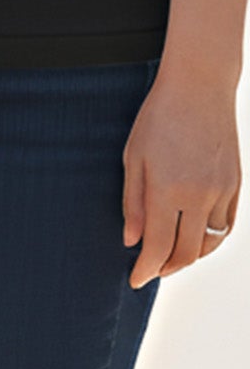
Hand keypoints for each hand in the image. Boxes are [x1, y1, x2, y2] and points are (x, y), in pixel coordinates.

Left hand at [123, 64, 241, 285]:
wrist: (199, 88)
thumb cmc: (157, 118)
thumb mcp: (133, 156)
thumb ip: (132, 202)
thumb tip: (131, 241)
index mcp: (167, 188)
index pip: (157, 244)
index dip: (146, 268)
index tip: (134, 279)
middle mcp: (199, 195)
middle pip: (186, 251)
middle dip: (167, 267)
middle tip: (150, 271)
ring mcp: (222, 192)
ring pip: (210, 243)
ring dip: (190, 256)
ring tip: (170, 258)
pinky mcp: (237, 186)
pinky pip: (226, 226)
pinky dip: (211, 240)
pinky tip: (196, 240)